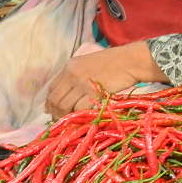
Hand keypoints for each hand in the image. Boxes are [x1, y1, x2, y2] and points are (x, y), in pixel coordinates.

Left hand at [46, 43, 167, 119]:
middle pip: (55, 99)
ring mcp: (81, 83)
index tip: (55, 112)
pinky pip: (80, 109)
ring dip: (68, 116)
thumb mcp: (89, 65)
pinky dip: (81, 116)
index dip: (51, 103)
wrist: (131, 61)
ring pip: (64, 106)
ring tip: (75, 121)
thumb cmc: (114, 63)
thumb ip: (76, 77)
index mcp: (70, 66)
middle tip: (64, 121)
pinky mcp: (93, 92)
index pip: (51, 88)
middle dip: (57, 113)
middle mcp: (72, 74)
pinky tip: (86, 117)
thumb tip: (67, 97)